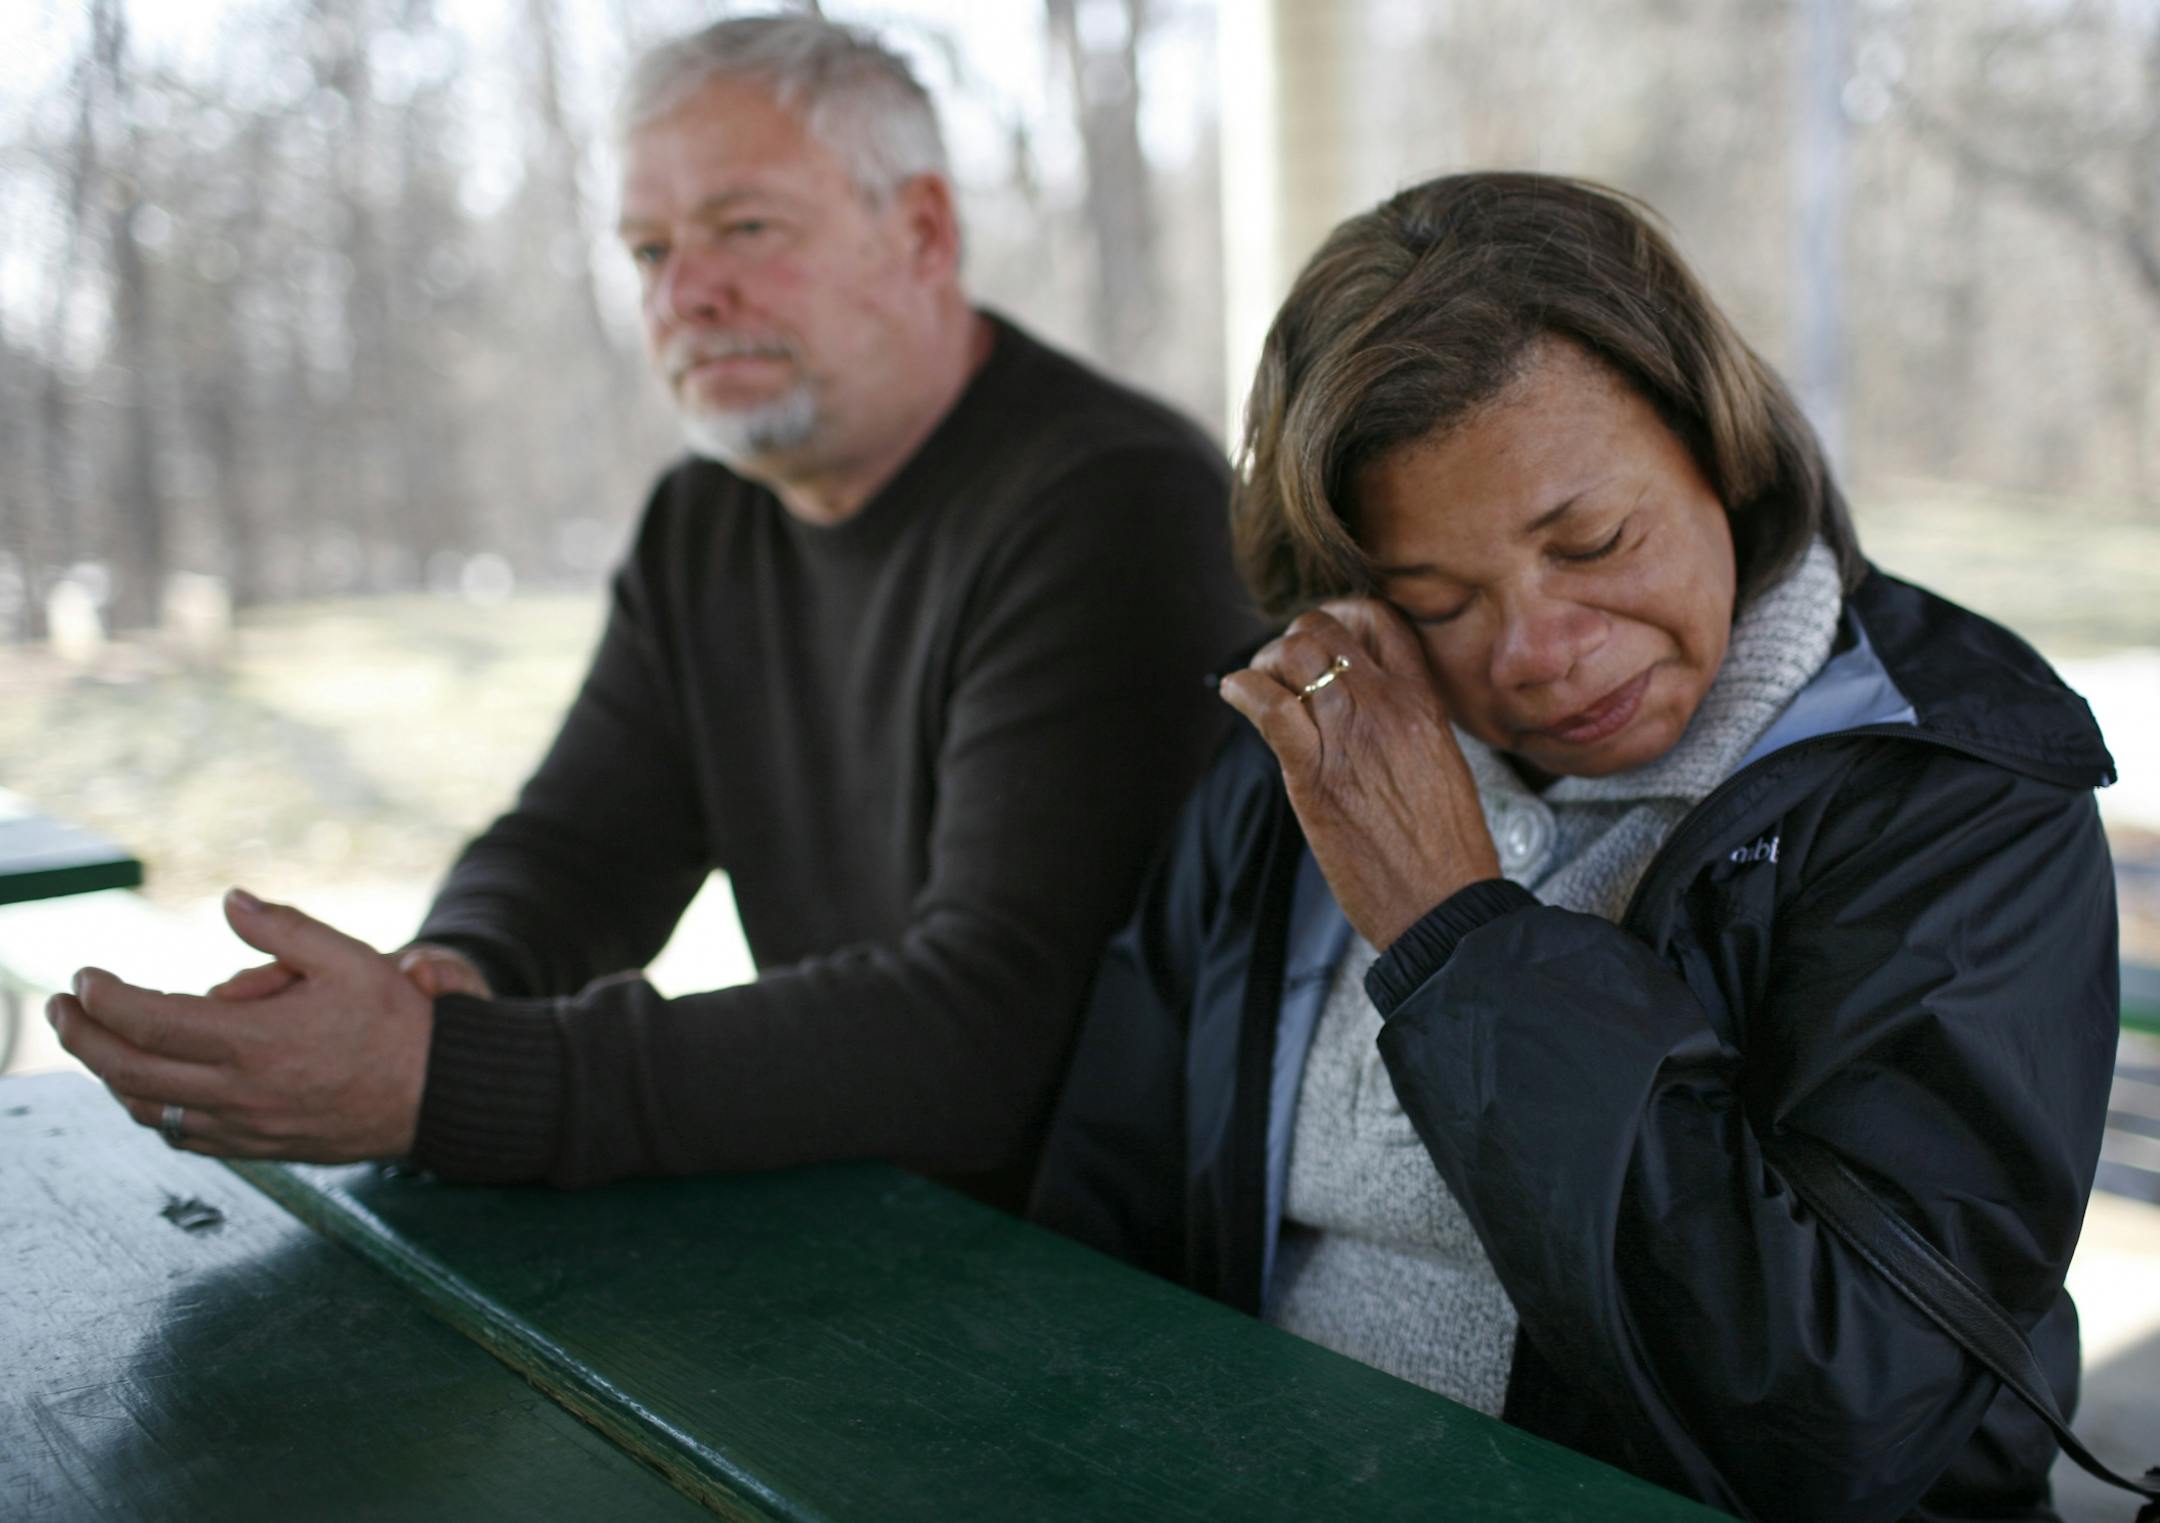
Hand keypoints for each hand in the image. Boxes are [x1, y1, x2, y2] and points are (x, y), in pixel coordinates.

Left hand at [48, 888, 434, 1161]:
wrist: (436, 1094)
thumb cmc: (396, 1023)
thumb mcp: (349, 957)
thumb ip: (283, 928)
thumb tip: (229, 900)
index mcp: (256, 1040)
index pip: (150, 1022)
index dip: (103, 1000)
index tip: (83, 977)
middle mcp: (240, 1091)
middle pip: (128, 1072)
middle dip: (80, 1037)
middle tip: (58, 1009)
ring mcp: (244, 1126)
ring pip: (146, 1109)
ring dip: (108, 1075)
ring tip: (95, 1042)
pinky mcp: (255, 1147)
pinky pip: (180, 1135)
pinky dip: (148, 1108)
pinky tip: (148, 1084)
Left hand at [1219, 598, 1499, 948]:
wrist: (1446, 905)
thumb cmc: (1445, 849)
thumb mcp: (1441, 764)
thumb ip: (1405, 726)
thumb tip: (1364, 709)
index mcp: (1423, 703)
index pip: (1380, 622)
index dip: (1339, 618)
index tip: (1321, 642)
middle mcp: (1387, 708)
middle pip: (1324, 629)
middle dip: (1291, 641)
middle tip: (1281, 674)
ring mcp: (1351, 738)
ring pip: (1294, 655)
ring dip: (1265, 664)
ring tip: (1260, 688)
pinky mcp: (1316, 776)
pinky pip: (1270, 707)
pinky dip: (1242, 690)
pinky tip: (1234, 693)